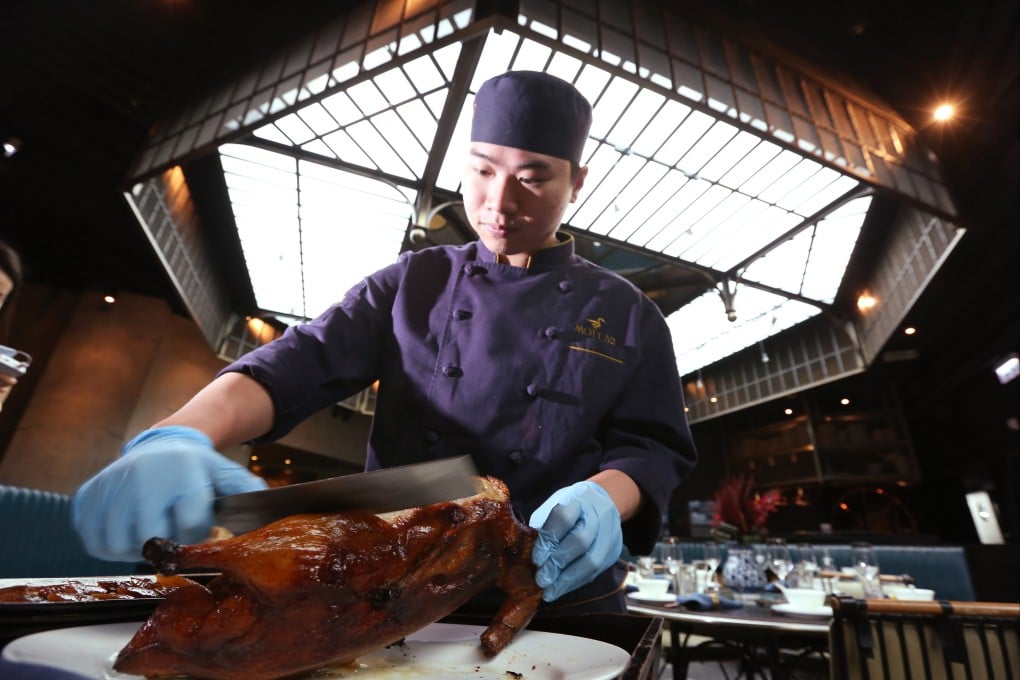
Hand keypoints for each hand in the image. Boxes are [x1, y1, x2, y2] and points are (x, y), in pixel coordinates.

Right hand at [72, 425, 266, 561]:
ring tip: (149, 535)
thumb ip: (246, 489)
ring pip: (118, 545)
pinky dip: (108, 545)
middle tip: (170, 538)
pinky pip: (92, 539)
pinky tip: (126, 532)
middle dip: (164, 545)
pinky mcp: (89, 495)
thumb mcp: (225, 473)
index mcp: (182, 474)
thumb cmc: (196, 467)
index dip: (196, 535)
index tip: (198, 528)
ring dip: (134, 550)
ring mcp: (112, 486)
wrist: (162, 444)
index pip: (190, 526)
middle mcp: (144, 478)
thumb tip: (264, 504)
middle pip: (150, 539)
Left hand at [528, 480, 622, 601]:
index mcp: (579, 498)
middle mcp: (598, 515)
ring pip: (592, 561)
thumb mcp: (554, 506)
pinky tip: (561, 589)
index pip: (563, 518)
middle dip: (557, 563)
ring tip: (549, 592)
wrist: (604, 501)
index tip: (536, 559)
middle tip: (541, 579)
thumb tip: (527, 555)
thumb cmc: (571, 506)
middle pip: (580, 542)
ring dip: (567, 580)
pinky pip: (596, 572)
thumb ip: (543, 527)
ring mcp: (610, 534)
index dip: (548, 540)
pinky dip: (576, 583)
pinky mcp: (614, 551)